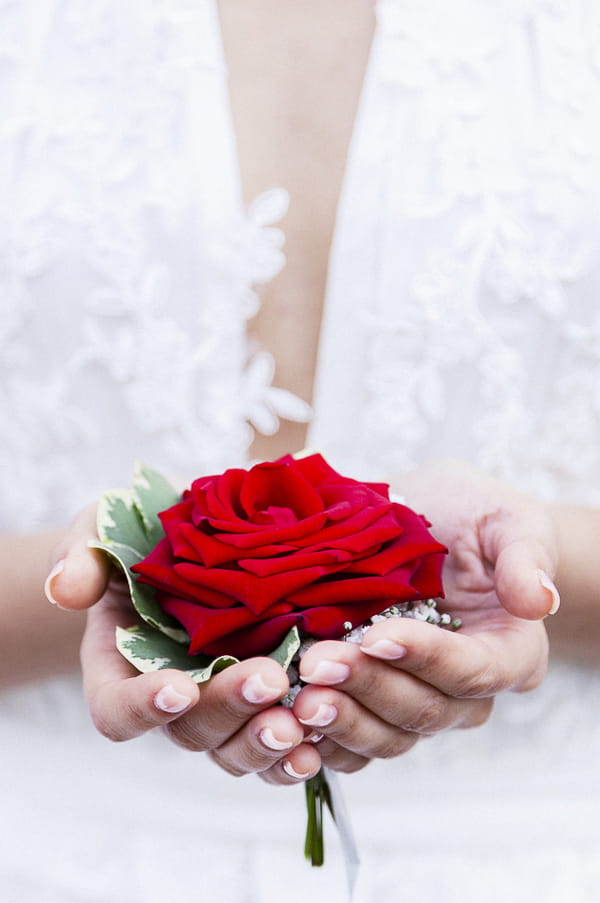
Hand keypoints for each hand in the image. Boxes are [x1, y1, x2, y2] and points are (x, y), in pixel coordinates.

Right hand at [46, 505, 322, 784]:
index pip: (116, 707)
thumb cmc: (140, 528)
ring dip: (265, 742)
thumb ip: (83, 554)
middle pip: (188, 729)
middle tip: (269, 681)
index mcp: (119, 662)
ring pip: (233, 747)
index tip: (178, 686)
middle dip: (228, 709)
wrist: (196, 534)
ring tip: (300, 723)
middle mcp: (168, 693)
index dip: (142, 707)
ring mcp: (219, 701)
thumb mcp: (103, 525)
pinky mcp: (262, 699)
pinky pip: (274, 743)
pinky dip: (296, 751)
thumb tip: (65, 589)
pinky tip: (323, 741)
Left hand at [286, 459, 556, 773]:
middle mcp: (464, 689)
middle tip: (318, 663)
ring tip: (297, 697)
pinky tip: (286, 722)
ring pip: (385, 735)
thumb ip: (524, 555)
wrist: (418, 520)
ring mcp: (416, 700)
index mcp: (508, 651)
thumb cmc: (469, 514)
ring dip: (340, 719)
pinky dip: (321, 741)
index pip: (471, 672)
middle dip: (369, 687)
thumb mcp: (505, 518)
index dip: (425, 659)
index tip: (377, 635)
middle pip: (423, 710)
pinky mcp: (373, 705)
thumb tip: (540, 601)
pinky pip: (352, 744)